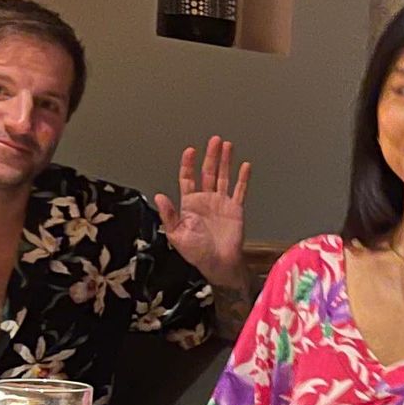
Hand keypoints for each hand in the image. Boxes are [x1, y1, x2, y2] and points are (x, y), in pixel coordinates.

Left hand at [154, 136, 250, 287]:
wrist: (219, 264)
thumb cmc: (197, 252)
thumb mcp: (176, 235)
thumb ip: (169, 215)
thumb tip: (159, 196)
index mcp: (189, 204)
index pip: (187, 179)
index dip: (188, 164)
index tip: (190, 151)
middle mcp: (206, 200)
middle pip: (208, 172)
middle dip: (210, 156)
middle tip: (214, 140)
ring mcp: (221, 203)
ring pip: (223, 177)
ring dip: (225, 161)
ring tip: (227, 146)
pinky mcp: (235, 209)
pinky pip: (240, 190)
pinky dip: (242, 178)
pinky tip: (244, 166)